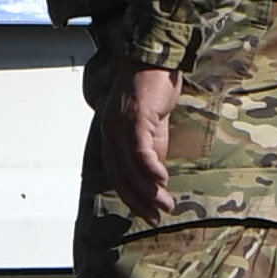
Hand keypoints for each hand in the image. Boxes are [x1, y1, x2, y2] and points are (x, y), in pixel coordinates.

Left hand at [100, 65, 179, 215]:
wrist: (154, 60)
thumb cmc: (152, 90)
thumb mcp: (152, 126)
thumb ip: (153, 147)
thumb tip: (157, 174)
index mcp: (112, 136)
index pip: (116, 173)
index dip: (130, 196)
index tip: (147, 213)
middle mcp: (111, 132)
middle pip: (119, 175)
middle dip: (137, 200)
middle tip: (155, 217)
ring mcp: (121, 125)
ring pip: (130, 166)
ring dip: (148, 189)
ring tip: (165, 205)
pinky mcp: (136, 117)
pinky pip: (140, 148)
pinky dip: (150, 167)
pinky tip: (162, 180)